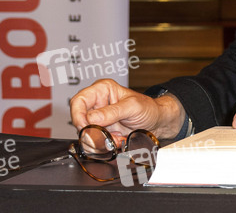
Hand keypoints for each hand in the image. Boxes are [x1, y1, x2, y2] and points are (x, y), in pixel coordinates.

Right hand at [69, 79, 184, 139]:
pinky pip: (95, 143)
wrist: (157, 122)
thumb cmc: (148, 108)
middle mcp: (97, 104)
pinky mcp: (102, 132)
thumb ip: (112, 112)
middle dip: (91, 132)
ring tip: (117, 137)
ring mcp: (98, 120)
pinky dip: (105, 146)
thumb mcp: (132, 106)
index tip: (85, 127)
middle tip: (106, 136)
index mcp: (102, 90)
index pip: (78, 101)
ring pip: (85, 135)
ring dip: (100, 141)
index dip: (78, 116)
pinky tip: (117, 140)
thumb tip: (91, 119)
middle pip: (79, 121)